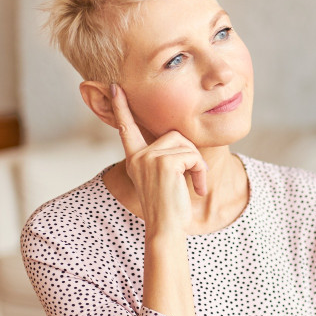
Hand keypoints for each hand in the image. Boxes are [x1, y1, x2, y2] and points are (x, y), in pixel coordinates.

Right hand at [110, 84, 207, 232]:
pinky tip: (197, 188)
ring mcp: (149, 158)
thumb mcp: (163, 178)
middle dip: (191, 156)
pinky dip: (200, 172)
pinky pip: (193, 156)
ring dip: (198, 166)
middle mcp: (139, 155)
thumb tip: (179, 140)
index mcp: (135, 158)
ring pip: (187, 146)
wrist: (166, 228)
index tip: (115, 86)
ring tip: (195, 185)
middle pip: (176, 135)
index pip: (127, 128)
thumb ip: (165, 158)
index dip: (122, 107)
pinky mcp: (164, 162)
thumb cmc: (169, 207)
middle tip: (194, 178)